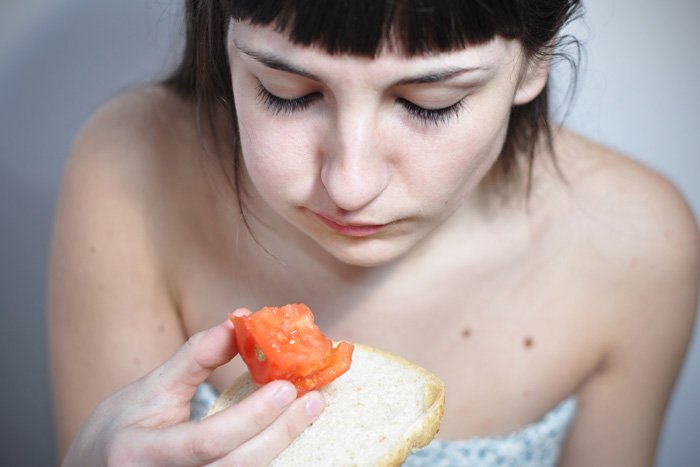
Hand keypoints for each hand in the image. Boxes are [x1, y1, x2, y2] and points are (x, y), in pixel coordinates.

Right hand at [62, 310, 324, 465]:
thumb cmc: (119, 428)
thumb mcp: (149, 387)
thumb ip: (194, 358)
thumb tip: (239, 322)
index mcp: (142, 453)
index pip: (206, 441)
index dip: (250, 417)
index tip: (286, 388)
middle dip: (280, 434)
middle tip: (313, 400)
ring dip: (281, 445)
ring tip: (309, 412)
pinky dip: (267, 455)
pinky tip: (286, 432)